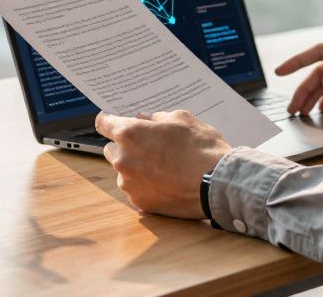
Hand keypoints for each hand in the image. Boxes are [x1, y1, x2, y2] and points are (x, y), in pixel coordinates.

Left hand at [94, 110, 231, 218]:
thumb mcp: (182, 119)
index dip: (109, 119)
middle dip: (125, 145)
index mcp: (130, 134)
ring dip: (136, 166)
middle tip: (148, 144)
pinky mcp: (140, 203)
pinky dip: (146, 184)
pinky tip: (167, 181)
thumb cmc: (201, 148)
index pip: (103, 123)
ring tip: (163, 165)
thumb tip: (145, 120)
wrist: (218, 184)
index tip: (113, 120)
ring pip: (124, 171)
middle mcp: (123, 160)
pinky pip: (136, 189)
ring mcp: (130, 184)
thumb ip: (157, 118)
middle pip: (111, 148)